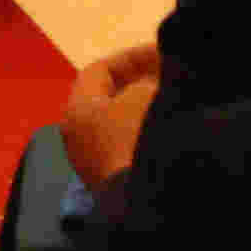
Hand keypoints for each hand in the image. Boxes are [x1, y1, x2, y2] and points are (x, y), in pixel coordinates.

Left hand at [59, 41, 161, 189]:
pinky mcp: (114, 182)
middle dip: (139, 83)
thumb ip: (144, 82)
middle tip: (169, 74)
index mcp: (76, 110)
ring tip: (174, 99)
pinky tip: (170, 128)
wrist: (142, 198)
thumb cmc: (134, 138)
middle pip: (108, 99)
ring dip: (146, 109)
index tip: (160, 52)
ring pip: (121, 125)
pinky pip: (130, 146)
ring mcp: (95, 163)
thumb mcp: (142, 95)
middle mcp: (78, 136)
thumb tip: (151, 87)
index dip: (130, 57)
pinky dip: (147, 132)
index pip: (98, 72)